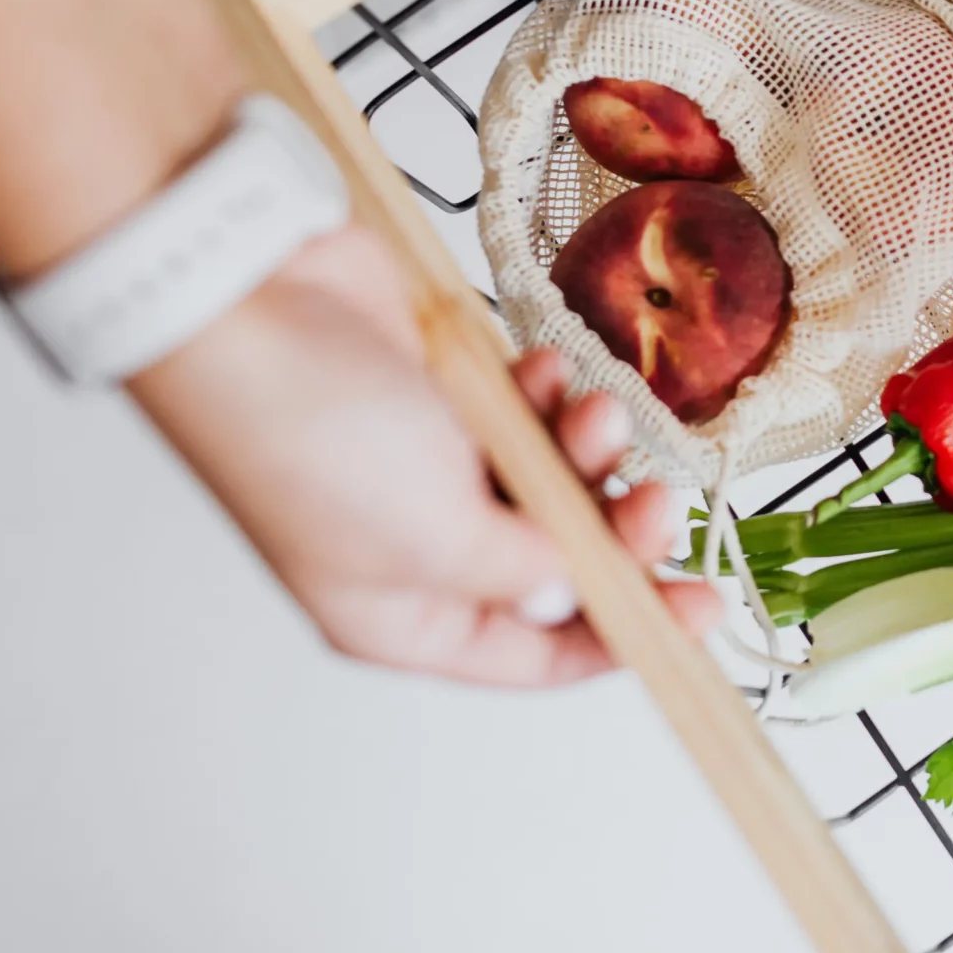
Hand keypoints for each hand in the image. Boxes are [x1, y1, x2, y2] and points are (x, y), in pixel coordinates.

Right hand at [131, 224, 720, 685]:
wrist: (251, 298)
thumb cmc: (314, 433)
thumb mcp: (436, 535)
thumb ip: (524, 571)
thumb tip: (574, 591)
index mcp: (401, 616)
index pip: (533, 654)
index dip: (622, 635)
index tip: (701, 609)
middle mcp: (417, 548)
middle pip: (558, 560)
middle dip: (617, 529)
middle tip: (660, 499)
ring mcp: (428, 464)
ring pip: (555, 477)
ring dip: (589, 448)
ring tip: (593, 411)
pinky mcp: (444, 390)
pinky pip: (531, 409)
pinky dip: (552, 395)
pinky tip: (547, 371)